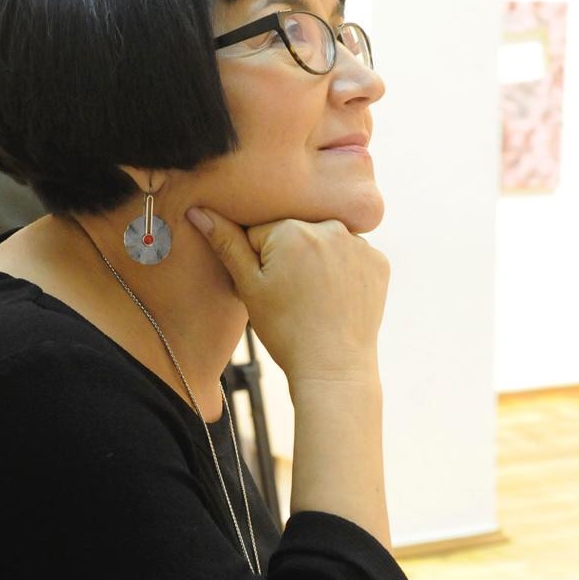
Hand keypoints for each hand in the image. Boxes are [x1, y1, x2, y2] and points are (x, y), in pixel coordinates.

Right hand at [187, 208, 388, 388]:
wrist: (333, 369)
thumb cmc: (285, 331)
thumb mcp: (248, 287)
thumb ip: (226, 243)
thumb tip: (199, 211)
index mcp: (292, 228)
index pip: (261, 232)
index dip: (257, 261)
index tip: (268, 287)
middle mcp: (331, 227)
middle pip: (295, 233)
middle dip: (288, 256)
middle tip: (291, 295)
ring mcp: (360, 245)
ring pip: (324, 243)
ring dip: (317, 260)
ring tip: (313, 298)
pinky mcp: (378, 263)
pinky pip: (351, 256)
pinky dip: (343, 271)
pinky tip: (336, 298)